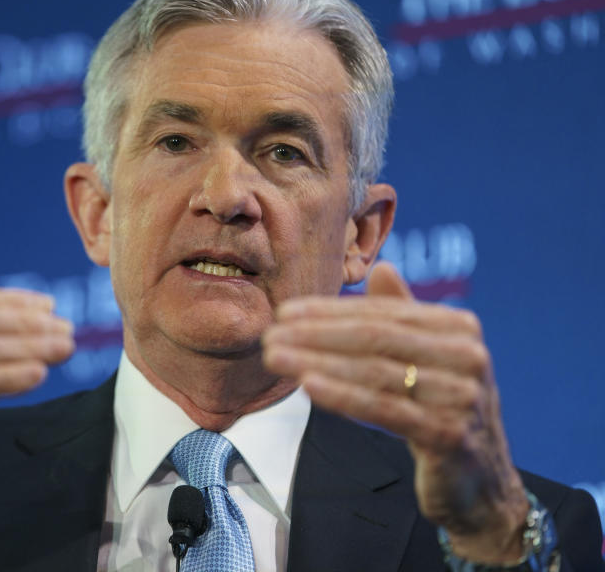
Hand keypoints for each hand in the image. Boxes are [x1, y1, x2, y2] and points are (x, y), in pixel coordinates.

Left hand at [262, 262, 528, 562]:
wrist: (481, 482)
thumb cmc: (445, 411)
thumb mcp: (430, 357)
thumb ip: (406, 315)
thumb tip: (382, 268)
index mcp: (459, 328)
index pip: (381, 313)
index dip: (329, 310)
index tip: (285, 312)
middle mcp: (468, 356)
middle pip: (375, 338)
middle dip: (315, 334)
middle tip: (270, 335)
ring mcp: (462, 396)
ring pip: (374, 372)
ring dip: (316, 361)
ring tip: (276, 357)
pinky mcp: (449, 435)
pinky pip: (384, 409)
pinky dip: (342, 395)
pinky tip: (306, 385)